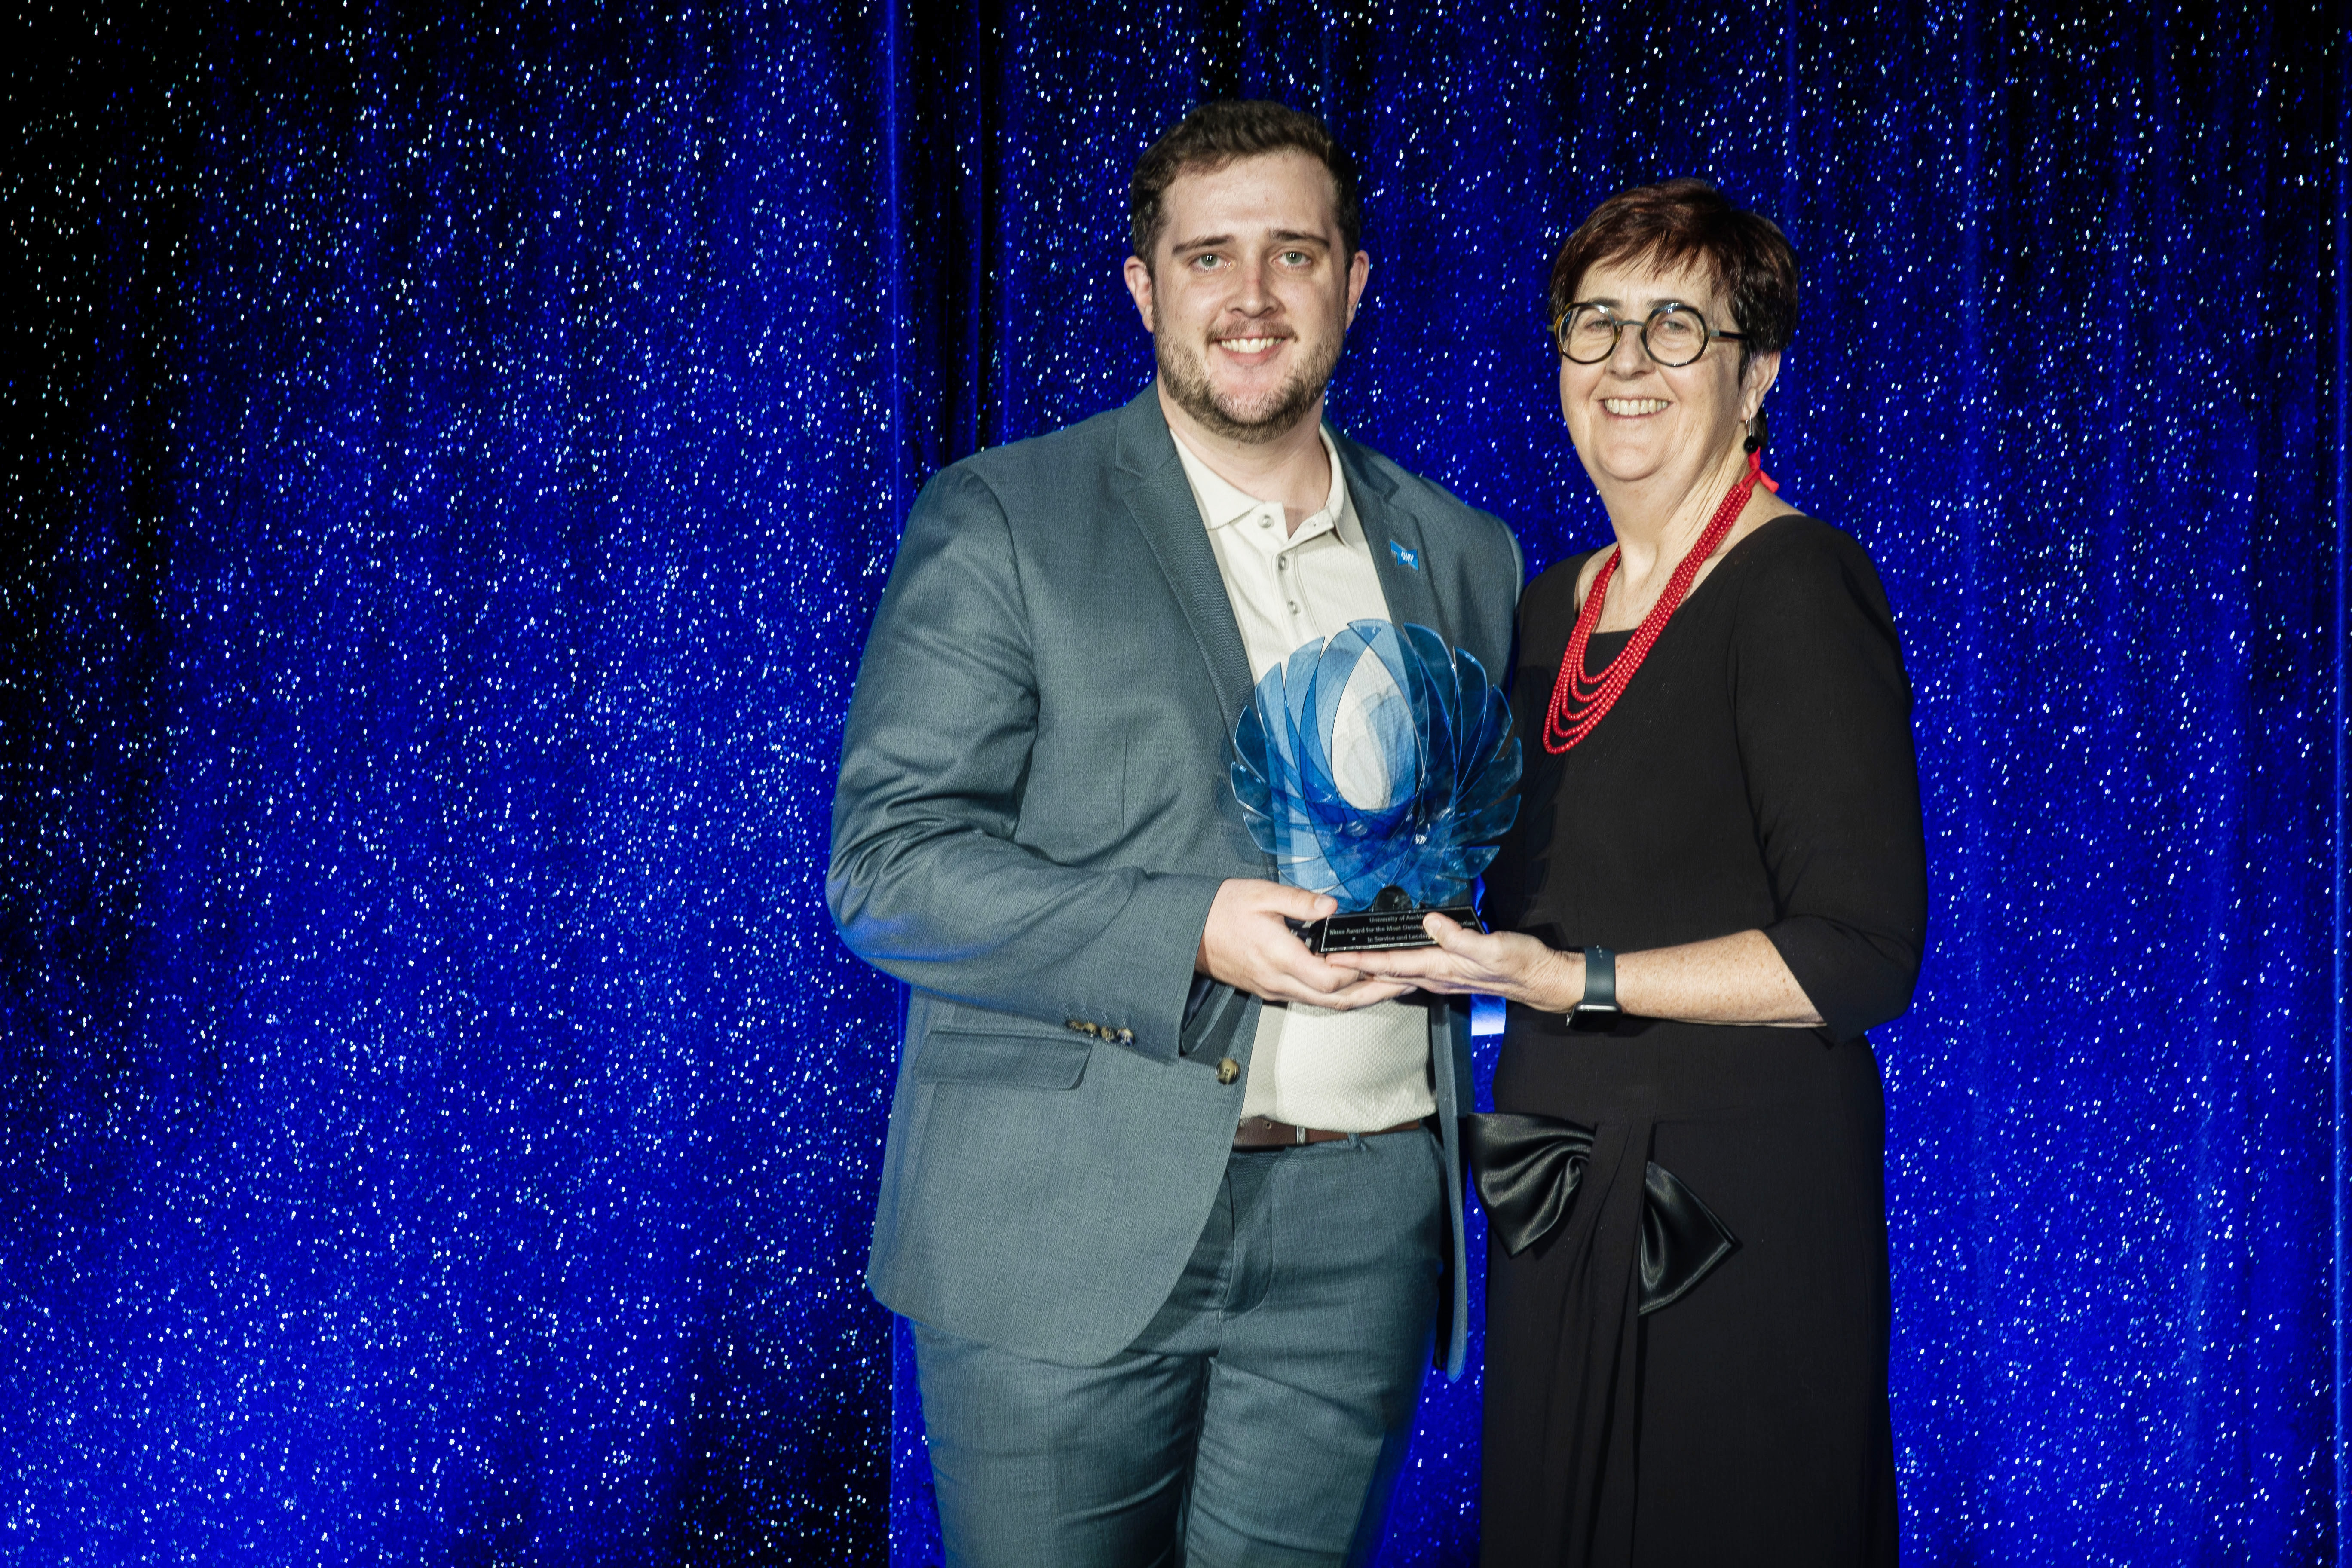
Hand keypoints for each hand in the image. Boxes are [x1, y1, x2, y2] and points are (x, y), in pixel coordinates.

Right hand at [1196, 880, 1416, 1010]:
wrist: (1187, 933)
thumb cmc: (1220, 911)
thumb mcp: (1259, 894)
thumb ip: (1299, 901)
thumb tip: (1332, 906)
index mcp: (1279, 957)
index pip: (1330, 978)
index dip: (1358, 971)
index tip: (1380, 958)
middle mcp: (1279, 981)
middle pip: (1335, 999)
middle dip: (1373, 993)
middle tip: (1404, 983)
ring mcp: (1275, 989)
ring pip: (1325, 1004)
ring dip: (1359, 997)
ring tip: (1388, 987)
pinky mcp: (1271, 989)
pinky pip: (1311, 998)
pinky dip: (1337, 994)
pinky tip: (1352, 984)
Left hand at [1342, 912, 1584, 1010]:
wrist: (1540, 979)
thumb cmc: (1520, 964)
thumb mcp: (1492, 947)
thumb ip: (1459, 937)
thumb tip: (1430, 923)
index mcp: (1440, 969)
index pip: (1390, 965)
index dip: (1360, 961)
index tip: (1334, 957)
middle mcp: (1435, 976)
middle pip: (1385, 973)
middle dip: (1355, 967)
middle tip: (1327, 960)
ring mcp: (1441, 976)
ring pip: (1396, 973)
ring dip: (1370, 968)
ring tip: (1346, 959)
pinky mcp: (1449, 971)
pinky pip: (1411, 970)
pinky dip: (1392, 966)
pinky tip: (1386, 961)